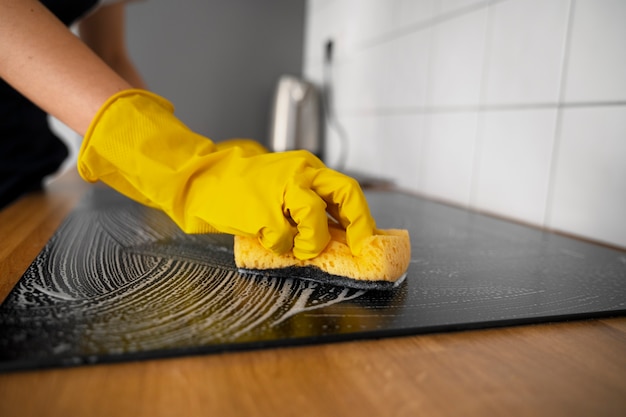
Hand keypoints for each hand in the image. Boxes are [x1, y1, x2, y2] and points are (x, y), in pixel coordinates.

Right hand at [78, 89, 375, 258]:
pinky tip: (268, 240)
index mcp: (307, 167)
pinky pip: (283, 239)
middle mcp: (300, 173)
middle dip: (357, 225)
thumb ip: (309, 201)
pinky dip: (280, 247)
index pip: (347, 190)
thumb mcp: (282, 185)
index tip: (367, 239)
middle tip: (354, 246)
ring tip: (297, 246)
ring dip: (311, 242)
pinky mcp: (261, 211)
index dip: (362, 218)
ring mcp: (280, 190)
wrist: (202, 179)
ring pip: (315, 220)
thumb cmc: (244, 187)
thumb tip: (338, 230)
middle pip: (346, 193)